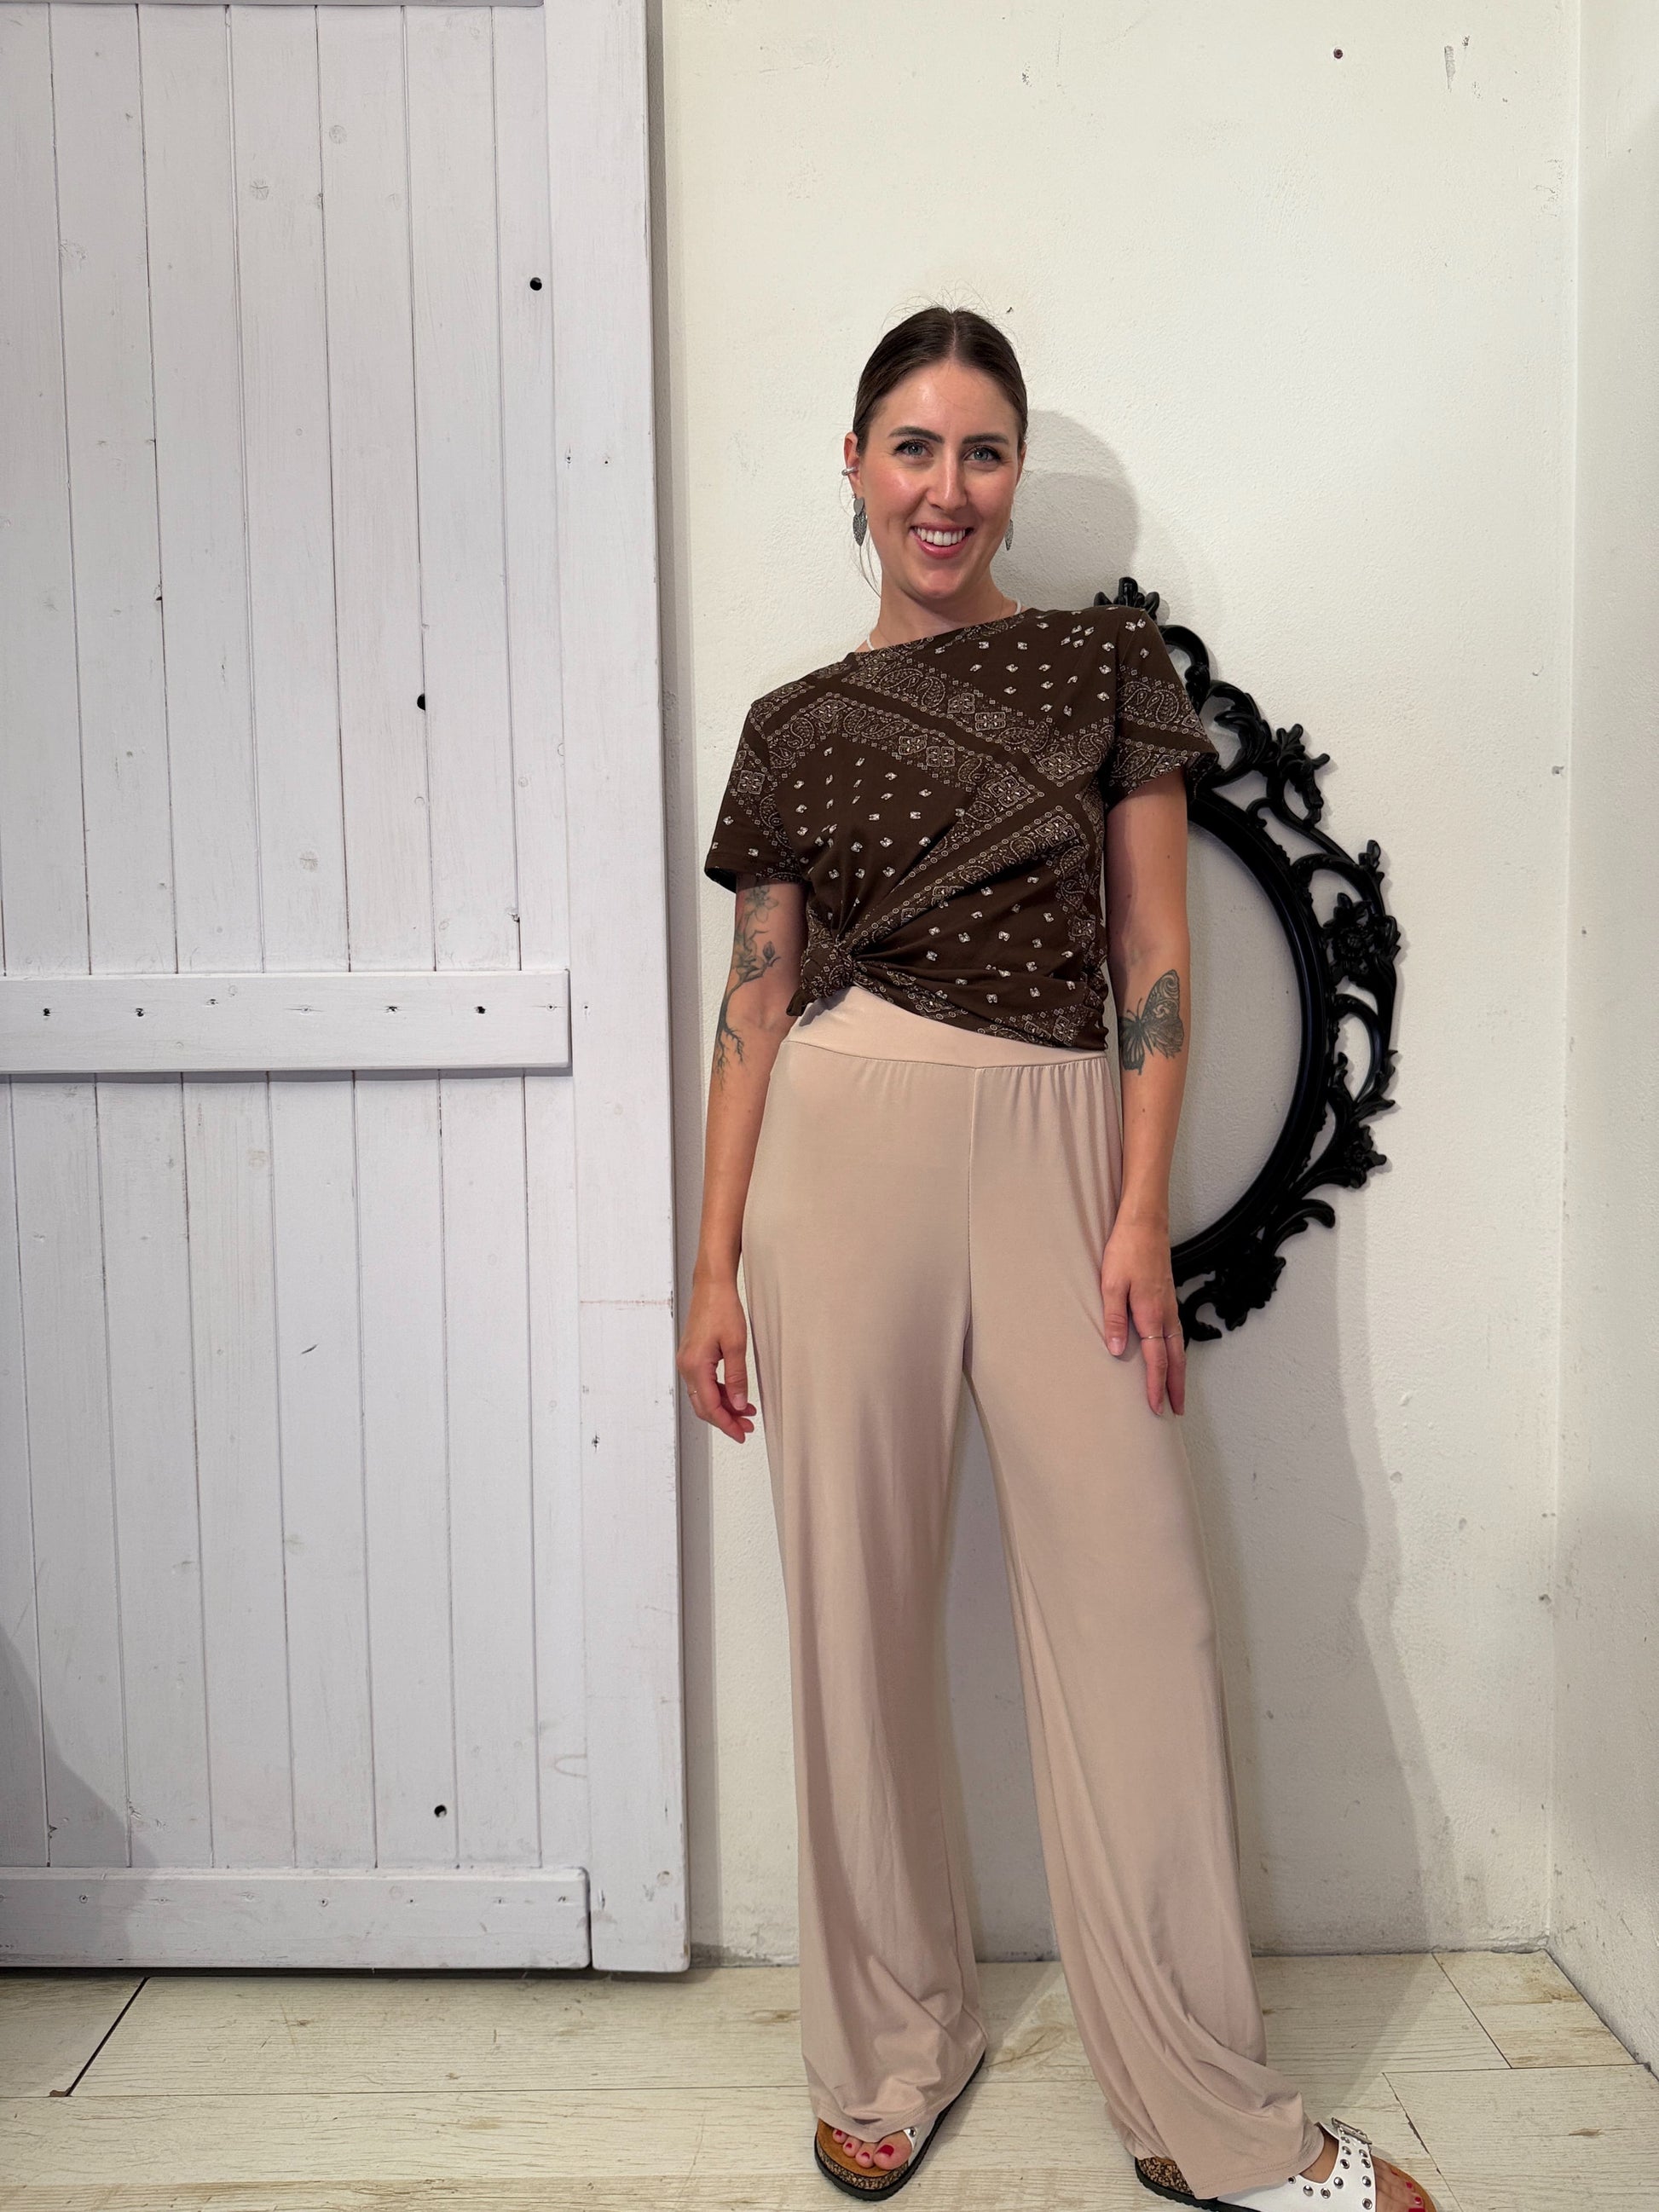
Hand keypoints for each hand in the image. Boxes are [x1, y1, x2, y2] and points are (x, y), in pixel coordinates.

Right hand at [677, 1274, 757, 1441]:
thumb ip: (737, 1377)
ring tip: (746, 1412)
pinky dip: (720, 1392)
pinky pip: (704, 1383)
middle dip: (725, 1419)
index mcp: (695, 1365)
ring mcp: (687, 1361)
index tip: (741, 1434)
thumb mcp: (736, 1345)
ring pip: (704, 1395)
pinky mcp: (692, 1356)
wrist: (711, 1286)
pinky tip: (735, 1394)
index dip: (726, 1424)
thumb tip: (739, 1404)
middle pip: (704, 1406)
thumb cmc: (722, 1308)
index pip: (710, 1406)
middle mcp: (686, 1366)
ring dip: (724, 1406)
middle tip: (746, 1427)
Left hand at [1099, 1216, 1185, 1416]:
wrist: (1144, 1223)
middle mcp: (1165, 1313)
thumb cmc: (1126, 1250)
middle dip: (1176, 1387)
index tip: (1156, 1408)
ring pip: (1179, 1346)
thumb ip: (1114, 1319)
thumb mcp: (1111, 1285)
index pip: (1157, 1360)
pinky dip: (1176, 1352)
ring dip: (1179, 1371)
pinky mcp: (1167, 1297)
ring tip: (1176, 1390)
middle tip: (1177, 1409)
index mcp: (1151, 1314)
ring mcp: (1169, 1305)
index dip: (1156, 1386)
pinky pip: (1175, 1333)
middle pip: (1176, 1359)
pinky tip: (1171, 1355)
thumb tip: (1118, 1350)